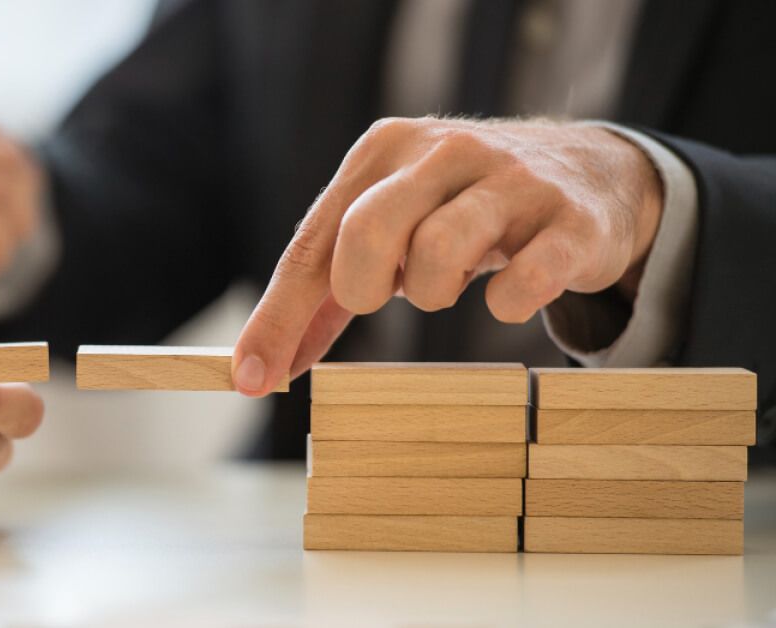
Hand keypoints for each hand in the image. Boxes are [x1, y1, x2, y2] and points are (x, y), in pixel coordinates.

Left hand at [232, 117, 662, 395]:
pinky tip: (508, 296)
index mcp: (383, 152)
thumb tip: (260, 365)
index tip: (251, 379)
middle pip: (366, 231)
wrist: (587, 176)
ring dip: (433, 294)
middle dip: (361, 289)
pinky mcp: (570, 220)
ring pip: (441, 250)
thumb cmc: (461, 214)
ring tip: (448, 287)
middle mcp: (443, 153)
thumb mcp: (389, 230)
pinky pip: (528, 277)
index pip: (313, 244)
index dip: (278, 317)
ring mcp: (511, 181)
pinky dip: (509, 304)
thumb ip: (325, 291)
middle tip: (386, 296)